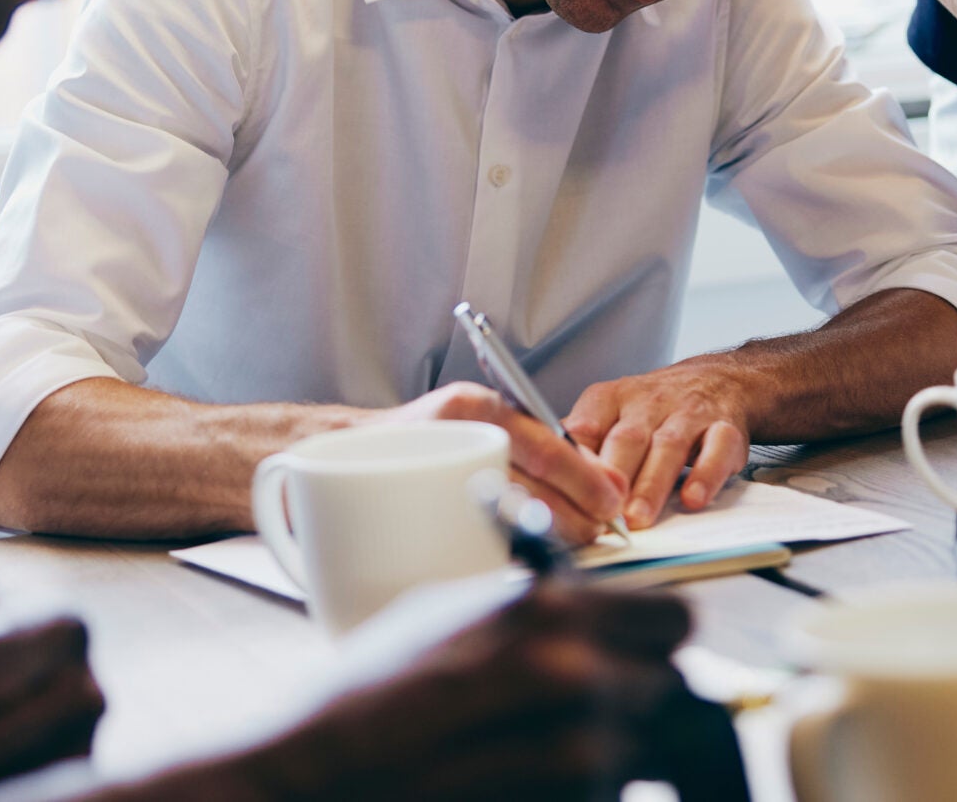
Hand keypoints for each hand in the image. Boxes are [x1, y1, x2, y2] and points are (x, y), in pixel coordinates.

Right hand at [214, 581, 691, 800]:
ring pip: (638, 751)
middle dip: (633, 702)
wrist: (312, 780)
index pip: (674, 619)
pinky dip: (574, 798)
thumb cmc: (370, 699)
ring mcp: (575, 748)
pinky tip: (509, 789)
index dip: (649, 643)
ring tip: (518, 761)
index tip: (625, 660)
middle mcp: (575, 666)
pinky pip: (605, 798)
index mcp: (549, 606)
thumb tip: (604, 623)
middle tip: (569, 718)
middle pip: (667, 686)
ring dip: (598, 761)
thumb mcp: (452, 617)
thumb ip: (540, 614)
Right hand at [379, 382, 627, 543]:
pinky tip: (523, 550)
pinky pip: (473, 529)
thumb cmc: (423, 443)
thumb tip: (602, 483)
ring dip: (547, 530)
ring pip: (507, 508)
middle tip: (599, 529)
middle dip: (576, 511)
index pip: (547, 445)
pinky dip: (504, 543)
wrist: (342, 450)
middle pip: (534, 482)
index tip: (613, 500)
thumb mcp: (478, 429)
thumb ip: (534, 448)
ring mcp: (434, 466)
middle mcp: (457, 431)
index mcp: (477, 406)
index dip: (587, 478)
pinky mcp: (415, 500)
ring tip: (572, 540)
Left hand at [563, 359, 754, 530]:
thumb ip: (580, 444)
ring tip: (638, 518)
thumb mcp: (609, 412)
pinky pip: (717, 448)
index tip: (563, 492)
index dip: (575, 461)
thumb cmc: (653, 408)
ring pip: (668, 446)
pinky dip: (705, 474)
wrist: (718, 379)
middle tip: (601, 515)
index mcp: (611, 399)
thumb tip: (538, 480)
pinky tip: (693, 498)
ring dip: (651, 484)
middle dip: (613, 478)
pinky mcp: (724, 429)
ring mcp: (688, 414)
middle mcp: (648, 402)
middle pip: (626, 438)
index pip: (585, 427)